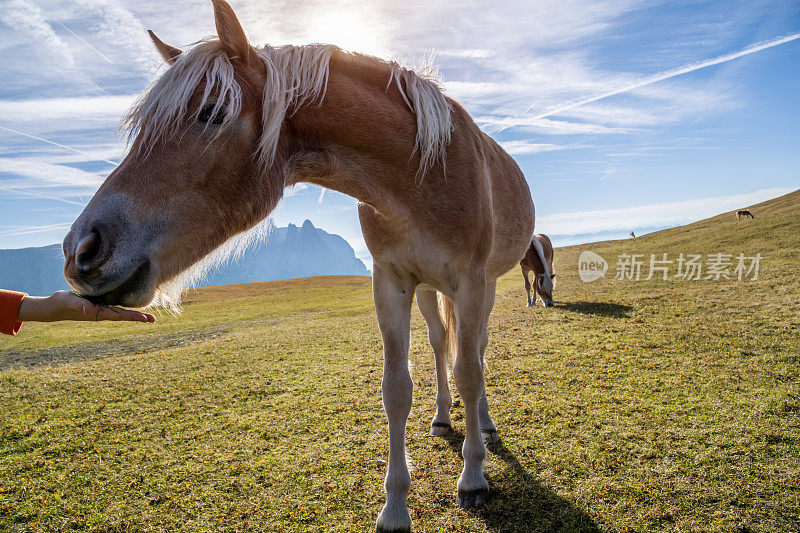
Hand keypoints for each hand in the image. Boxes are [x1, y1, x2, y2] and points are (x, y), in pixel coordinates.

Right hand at [17, 291, 155, 322]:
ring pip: (120, 313)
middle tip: (154, 319)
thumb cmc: (61, 303)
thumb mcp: (70, 301)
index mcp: (98, 313)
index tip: (146, 319)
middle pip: (123, 316)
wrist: (53, 306)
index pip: (119, 315)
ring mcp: (100, 310)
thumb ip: (79, 305)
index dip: (133, 316)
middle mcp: (101, 313)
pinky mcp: (96, 305)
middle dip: (138, 317)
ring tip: (147, 317)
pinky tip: (130, 307)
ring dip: (133, 314)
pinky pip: (114, 308)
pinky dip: (124, 308)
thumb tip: (89, 310)